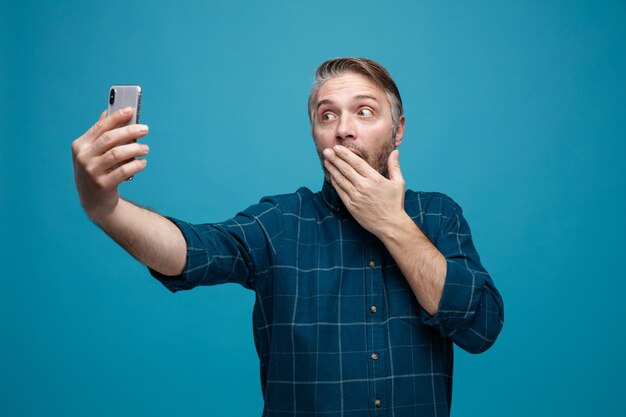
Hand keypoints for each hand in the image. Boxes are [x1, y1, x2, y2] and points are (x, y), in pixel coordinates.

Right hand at [71, 107, 149, 221]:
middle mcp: (83, 157)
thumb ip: (100, 135)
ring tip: (146, 149)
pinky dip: (136, 165)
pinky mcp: (102, 185)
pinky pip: (124, 170)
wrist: (94, 203)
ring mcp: (91, 171)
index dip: (116, 117)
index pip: (100, 127)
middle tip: (145, 129)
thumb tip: (109, 112)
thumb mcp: (93, 153)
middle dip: (130, 131)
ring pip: (118, 154)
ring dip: (136, 149)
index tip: (131, 109)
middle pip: (110, 138)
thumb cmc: (97, 172)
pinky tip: (143, 163)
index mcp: (80, 145)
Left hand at [323, 145, 405, 237]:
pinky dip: (335, 182)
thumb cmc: (395, 204)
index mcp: (374, 179)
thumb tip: (396, 152)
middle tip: (327, 151)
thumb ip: (394, 166)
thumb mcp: (398, 183)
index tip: (337, 148)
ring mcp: (356, 196)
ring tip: (326, 161)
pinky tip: (331, 176)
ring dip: (332, 169)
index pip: (356, 162)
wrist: (390, 225)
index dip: (345, 154)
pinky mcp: (351, 206)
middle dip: (335, 158)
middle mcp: (363, 186)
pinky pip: (340, 191)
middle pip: (346, 169)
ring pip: (341, 179)